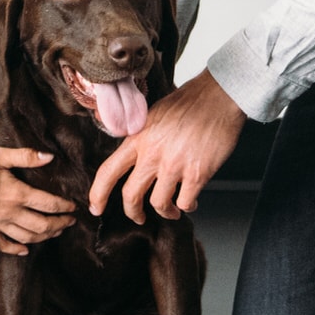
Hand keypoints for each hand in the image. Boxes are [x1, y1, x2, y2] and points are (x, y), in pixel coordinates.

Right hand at [0, 148, 77, 255]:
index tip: (73, 206)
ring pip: (28, 237)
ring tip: (56, 232)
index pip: (48, 204)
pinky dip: (17, 249)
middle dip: (59, 224)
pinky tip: (26, 250)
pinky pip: (4, 245)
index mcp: (17, 194)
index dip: (64, 207)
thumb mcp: (0, 156)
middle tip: (70, 221)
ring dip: (45, 236)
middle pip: (42, 225)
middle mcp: (10, 213)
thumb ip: (25, 156)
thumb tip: (49, 157)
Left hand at [88, 71, 244, 223]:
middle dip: (133, 213)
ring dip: (166, 212)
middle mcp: (152, 154)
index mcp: (138, 138)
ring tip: (172, 210)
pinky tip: (191, 201)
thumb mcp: (153, 115)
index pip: (108, 172)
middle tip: (138, 217)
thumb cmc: (189, 102)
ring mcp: (174, 165)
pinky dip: (188, 206)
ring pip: (159, 204)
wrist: (218, 96)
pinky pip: (185, 202)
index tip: (96, 208)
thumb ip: (140, 138)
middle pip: (131, 196)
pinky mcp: (197, 173)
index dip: (98, 194)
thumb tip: (133, 156)